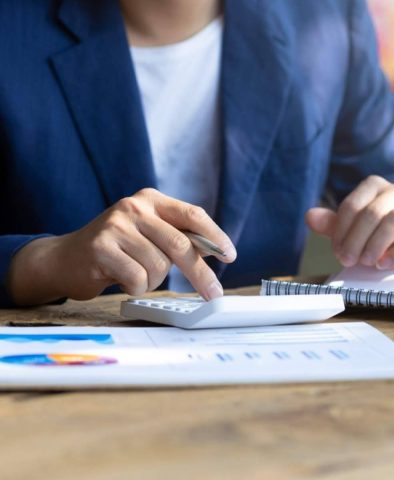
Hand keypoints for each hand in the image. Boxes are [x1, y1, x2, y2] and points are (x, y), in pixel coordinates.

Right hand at [8, 188, 235, 304]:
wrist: (63, 259)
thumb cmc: (116, 250)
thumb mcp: (148, 234)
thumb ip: (178, 237)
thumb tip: (216, 250)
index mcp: (151, 200)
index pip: (193, 215)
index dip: (215, 236)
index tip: (230, 256)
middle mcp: (134, 207)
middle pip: (181, 245)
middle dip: (200, 274)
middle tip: (214, 293)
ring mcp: (116, 226)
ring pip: (159, 266)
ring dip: (154, 280)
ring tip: (135, 273)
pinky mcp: (101, 247)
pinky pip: (137, 278)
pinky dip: (136, 287)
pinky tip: (121, 278)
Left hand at [305, 176, 393, 268]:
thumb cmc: (375, 235)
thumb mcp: (350, 229)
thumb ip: (330, 223)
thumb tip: (310, 216)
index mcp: (374, 186)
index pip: (352, 205)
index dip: (341, 230)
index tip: (337, 250)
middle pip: (371, 214)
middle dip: (355, 240)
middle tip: (347, 260)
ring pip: (393, 221)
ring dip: (374, 245)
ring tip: (365, 262)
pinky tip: (382, 264)